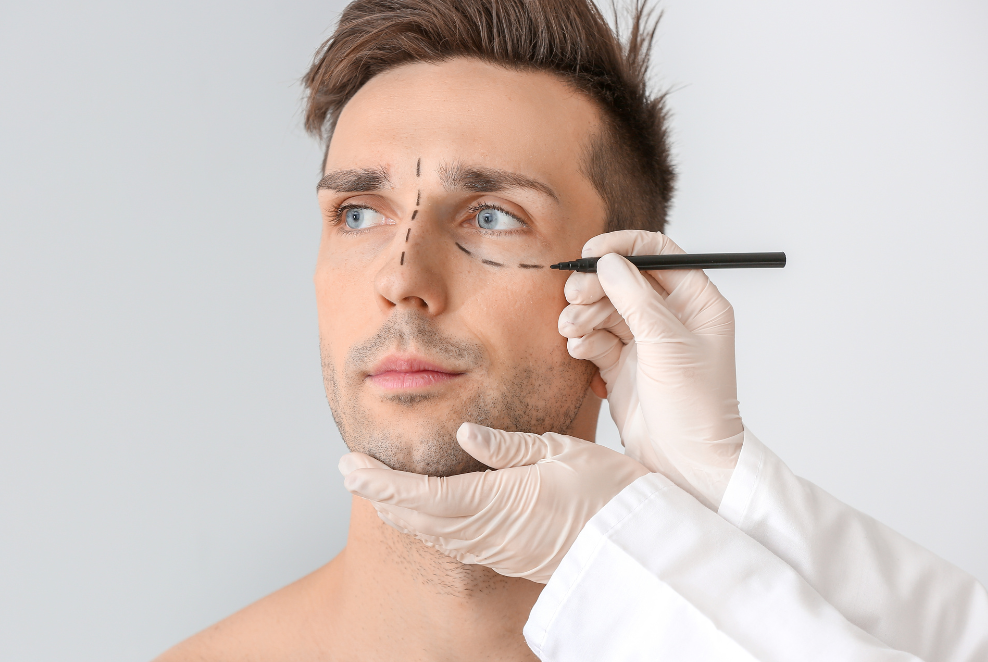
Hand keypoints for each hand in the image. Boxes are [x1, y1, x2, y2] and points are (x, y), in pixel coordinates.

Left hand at [339, 423, 648, 582]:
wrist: (639, 546)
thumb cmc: (608, 491)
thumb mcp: (562, 452)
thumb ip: (508, 446)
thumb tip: (464, 431)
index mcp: (497, 502)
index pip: (422, 493)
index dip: (381, 482)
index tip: (349, 466)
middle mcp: (489, 532)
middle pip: (418, 516)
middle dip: (379, 494)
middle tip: (348, 472)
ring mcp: (498, 549)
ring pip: (433, 532)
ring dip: (399, 510)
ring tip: (373, 489)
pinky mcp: (508, 556)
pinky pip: (454, 542)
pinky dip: (426, 525)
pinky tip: (419, 514)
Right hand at [559, 230, 743, 508]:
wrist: (686, 465)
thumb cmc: (696, 408)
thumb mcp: (667, 345)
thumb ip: (636, 299)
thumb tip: (608, 262)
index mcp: (698, 303)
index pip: (658, 255)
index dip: (624, 247)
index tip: (592, 253)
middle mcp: (672, 318)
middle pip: (624, 280)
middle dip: (596, 285)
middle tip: (575, 296)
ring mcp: (646, 342)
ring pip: (605, 309)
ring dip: (583, 314)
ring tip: (572, 330)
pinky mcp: (623, 367)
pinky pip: (596, 339)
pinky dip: (583, 339)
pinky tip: (578, 349)